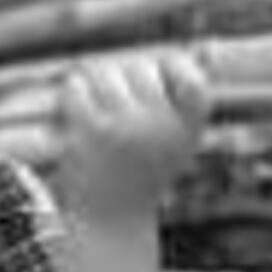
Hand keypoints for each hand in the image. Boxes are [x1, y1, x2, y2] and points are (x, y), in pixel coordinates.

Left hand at [52, 47, 207, 224]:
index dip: (173, 67)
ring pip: (105, 72)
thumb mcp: (173, 141)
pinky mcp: (93, 131)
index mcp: (189, 127)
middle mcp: (163, 125)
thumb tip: (199, 48)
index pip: (191, 75)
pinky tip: (75, 113)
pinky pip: (78, 87)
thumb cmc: (142, 177)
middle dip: (124, 80)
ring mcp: (127, 126)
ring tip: (96, 110)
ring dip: (95, 85)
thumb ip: (180, 101)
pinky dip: (72, 95)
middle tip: (117, 109)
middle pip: (140, 67)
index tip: (158, 81)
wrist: (110, 222)